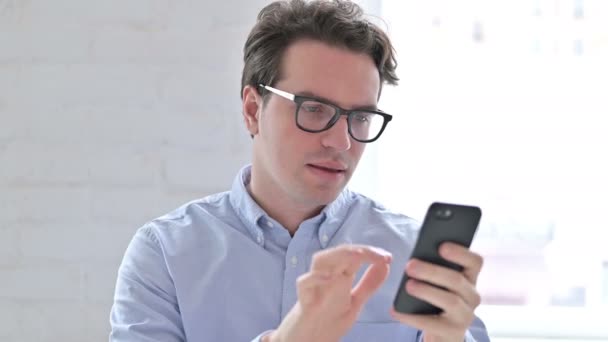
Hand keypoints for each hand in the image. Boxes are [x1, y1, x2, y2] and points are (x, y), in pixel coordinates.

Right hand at [266, 244, 392, 341]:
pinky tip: (329, 278)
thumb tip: (385, 265)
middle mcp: (327, 278)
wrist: (305, 341)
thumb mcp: (354, 302)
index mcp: (340, 278)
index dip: (371, 252)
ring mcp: (314, 288)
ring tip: (357, 256)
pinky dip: (315, 278)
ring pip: (320, 261)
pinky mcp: (304, 301)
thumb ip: (368, 285)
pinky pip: (303, 284)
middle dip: (359, 250)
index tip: (388, 257)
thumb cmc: (326, 321)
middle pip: (338, 253)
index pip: (354, 256)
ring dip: (338, 255)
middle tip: (380, 256)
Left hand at [390, 242, 483, 341]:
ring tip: (408, 286)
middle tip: (410, 266)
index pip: (474, 262)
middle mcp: (472, 296)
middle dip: (432, 271)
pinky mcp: (453, 332)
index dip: (460, 253)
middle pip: (456, 279)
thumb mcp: (438, 283)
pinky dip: (411, 317)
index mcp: (469, 278)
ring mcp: (465, 315)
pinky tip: (396, 310)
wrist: (442, 332)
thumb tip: (416, 259)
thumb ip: (433, 268)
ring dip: (427, 291)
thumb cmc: (436, 298)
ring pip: (450, 301)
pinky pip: (433, 323)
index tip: (442, 246)